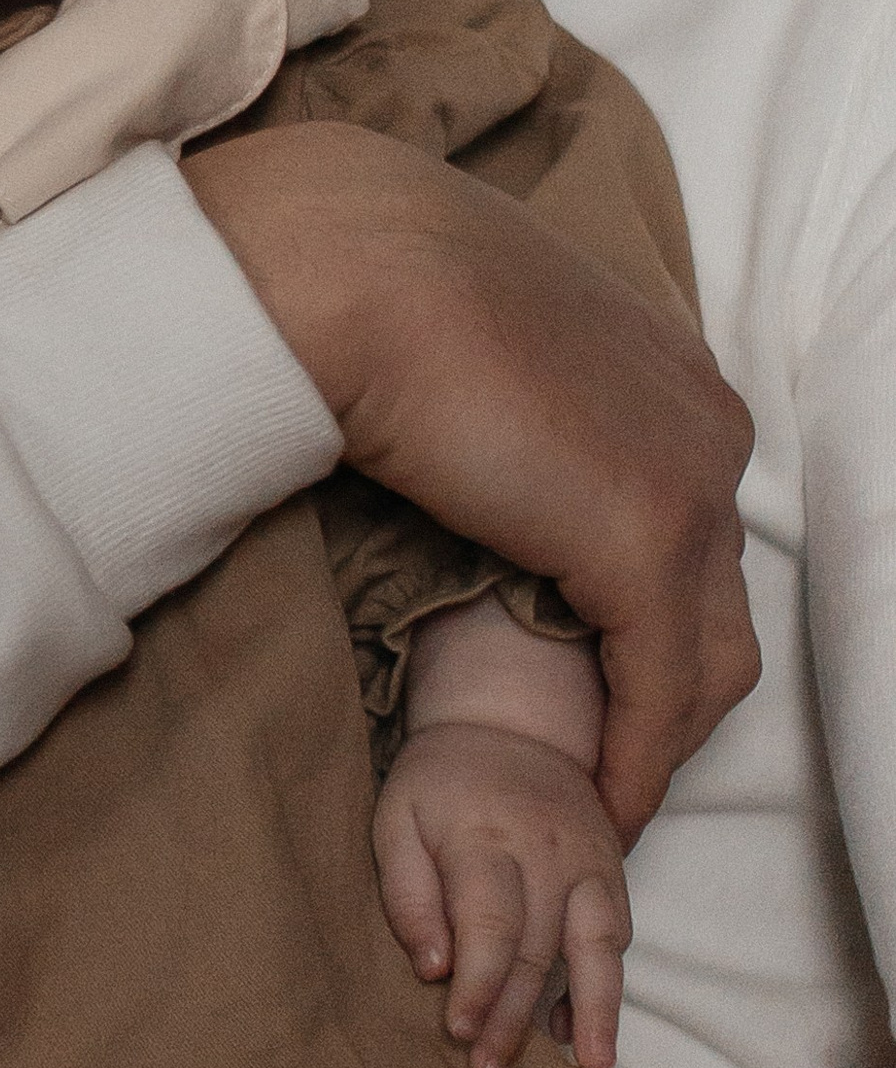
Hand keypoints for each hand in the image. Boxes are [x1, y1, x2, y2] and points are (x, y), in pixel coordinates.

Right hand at [189, 124, 757, 842]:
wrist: (349, 265)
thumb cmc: (366, 280)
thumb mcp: (468, 340)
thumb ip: (500, 398)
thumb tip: (449, 431)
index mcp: (667, 369)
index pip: (692, 527)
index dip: (646, 617)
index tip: (585, 682)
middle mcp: (707, 421)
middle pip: (719, 600)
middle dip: (667, 694)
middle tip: (597, 760)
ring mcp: (692, 479)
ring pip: (708, 656)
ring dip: (653, 738)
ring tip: (591, 797)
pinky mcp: (647, 541)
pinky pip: (661, 689)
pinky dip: (634, 757)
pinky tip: (596, 801)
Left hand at [376, 720, 630, 1067]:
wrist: (513, 724)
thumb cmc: (440, 785)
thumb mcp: (396, 821)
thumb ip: (407, 894)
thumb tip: (432, 968)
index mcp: (485, 836)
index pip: (490, 924)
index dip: (479, 985)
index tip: (459, 1032)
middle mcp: (547, 851)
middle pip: (537, 948)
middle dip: (514, 1018)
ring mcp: (589, 861)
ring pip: (596, 948)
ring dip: (589, 1013)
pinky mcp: (614, 870)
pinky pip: (618, 937)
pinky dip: (605, 989)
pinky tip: (583, 1035)